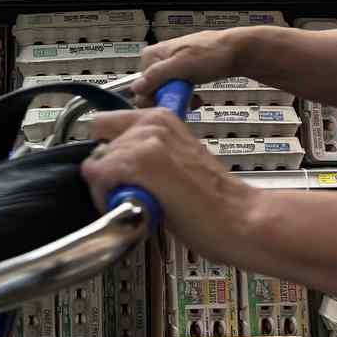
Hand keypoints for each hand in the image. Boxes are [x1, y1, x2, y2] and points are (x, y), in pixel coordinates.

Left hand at [82, 108, 255, 267]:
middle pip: (97, 145)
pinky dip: (108, 198)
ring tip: (138, 203)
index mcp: (161, 118)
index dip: (108, 153)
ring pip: (95, 163)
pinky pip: (99, 177)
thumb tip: (117, 162)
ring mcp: (145, 141)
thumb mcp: (177, 158)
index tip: (120, 174)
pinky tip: (136, 208)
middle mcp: (151, 123)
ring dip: (107, 188)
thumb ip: (148, 151)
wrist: (240, 218)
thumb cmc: (214, 200)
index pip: (104, 124)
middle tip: (129, 193)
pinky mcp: (140, 163)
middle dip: (106, 172)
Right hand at [130, 29, 243, 107]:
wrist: (236, 52)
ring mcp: (172, 66)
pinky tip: (196, 99)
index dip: (152, 98)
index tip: (167, 104)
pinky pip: (178, 91)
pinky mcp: (184, 73)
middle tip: (183, 102)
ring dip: (179, 100)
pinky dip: (186, 98)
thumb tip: (136, 88)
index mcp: (153, 54)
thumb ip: (157, 76)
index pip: (140, 84)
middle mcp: (160, 59)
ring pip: (166, 92)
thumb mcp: (181, 66)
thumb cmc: (212, 53)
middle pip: (153, 89)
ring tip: (193, 101)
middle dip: (168, 99)